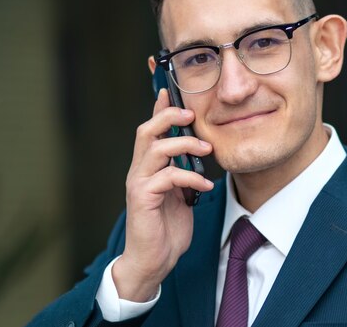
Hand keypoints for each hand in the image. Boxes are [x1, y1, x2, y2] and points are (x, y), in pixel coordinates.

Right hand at [112, 88, 213, 301]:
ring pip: (154, 147)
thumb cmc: (167, 226)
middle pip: (147, 129)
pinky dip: (190, 176)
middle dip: (169, 115)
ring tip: (207, 149)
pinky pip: (167, 177)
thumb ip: (183, 169)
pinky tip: (206, 186)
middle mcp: (140, 169)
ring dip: (184, 143)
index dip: (159, 105)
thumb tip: (198, 150)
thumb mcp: (180, 191)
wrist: (154, 260)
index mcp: (149, 165)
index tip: (168, 85)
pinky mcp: (142, 198)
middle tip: (192, 115)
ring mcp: (139, 183)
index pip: (151, 127)